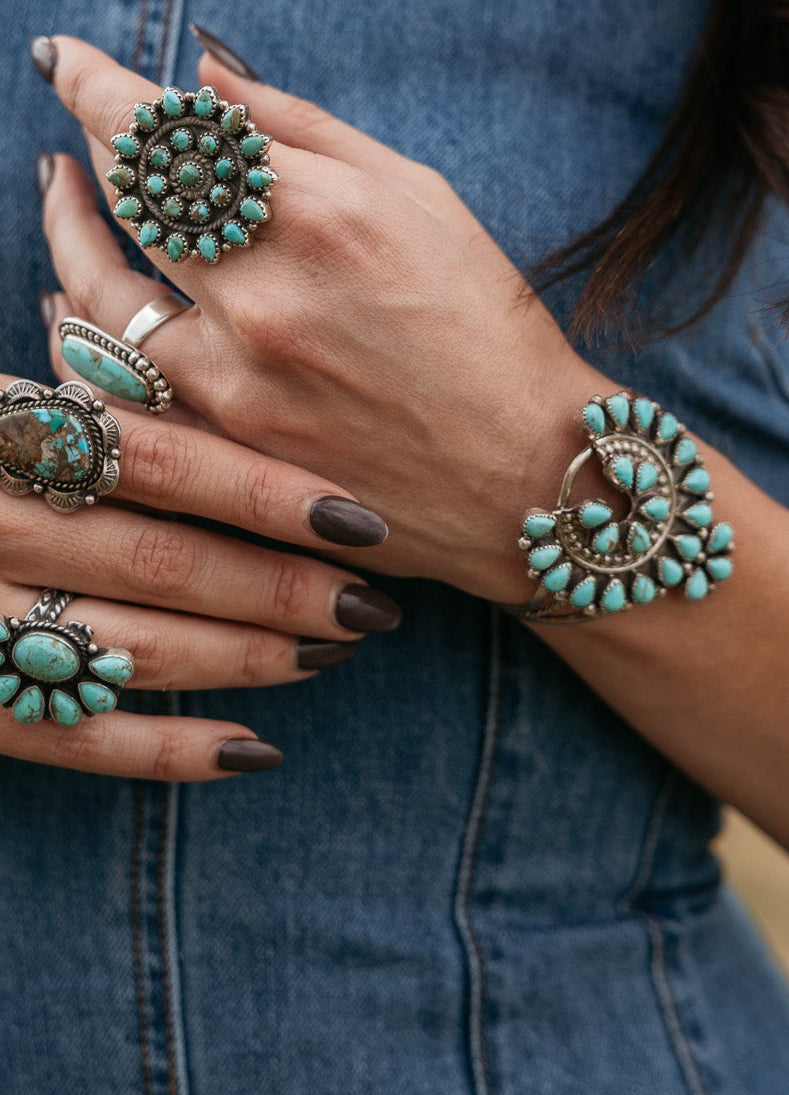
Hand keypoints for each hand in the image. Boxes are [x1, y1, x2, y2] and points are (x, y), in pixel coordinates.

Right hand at [0, 370, 399, 779]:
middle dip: (281, 587)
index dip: (270, 491)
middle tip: (374, 604)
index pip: (158, 457)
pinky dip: (166, 751)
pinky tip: (252, 752)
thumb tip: (119, 323)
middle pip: (161, 559)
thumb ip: (65, 371)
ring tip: (330, 658)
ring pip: (130, 649)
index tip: (364, 518)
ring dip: (245, 660)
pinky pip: (71, 739)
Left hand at [41, 36, 608, 605]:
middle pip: (128, 196)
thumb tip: (210, 81)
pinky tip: (75, 302)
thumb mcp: (424, 203)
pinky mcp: (232, 450)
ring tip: (65, 200)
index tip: (72, 67)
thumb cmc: (491, 335)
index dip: (100, 86)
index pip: (169, 130)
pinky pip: (119, 383)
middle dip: (93, 141)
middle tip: (83, 121)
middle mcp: (266, 298)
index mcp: (321, 218)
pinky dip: (84, 331)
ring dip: (67, 233)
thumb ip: (309, 133)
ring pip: (98, 292)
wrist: (524, 477)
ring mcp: (239, 383)